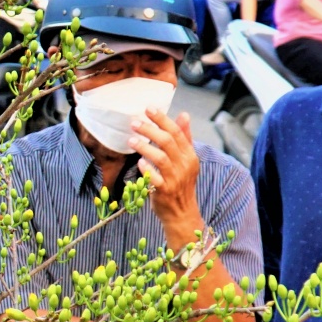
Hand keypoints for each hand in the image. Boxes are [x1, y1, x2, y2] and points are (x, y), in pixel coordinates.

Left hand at [127, 109, 200, 237]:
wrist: (182, 213)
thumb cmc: (181, 183)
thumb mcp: (187, 160)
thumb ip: (185, 137)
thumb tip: (184, 114)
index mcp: (190, 155)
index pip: (177, 132)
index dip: (162, 119)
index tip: (148, 108)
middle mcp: (185, 165)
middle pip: (168, 142)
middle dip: (150, 129)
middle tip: (134, 123)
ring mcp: (175, 179)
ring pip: (160, 158)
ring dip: (145, 147)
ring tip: (131, 140)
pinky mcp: (164, 192)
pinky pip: (155, 178)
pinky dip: (146, 169)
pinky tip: (138, 162)